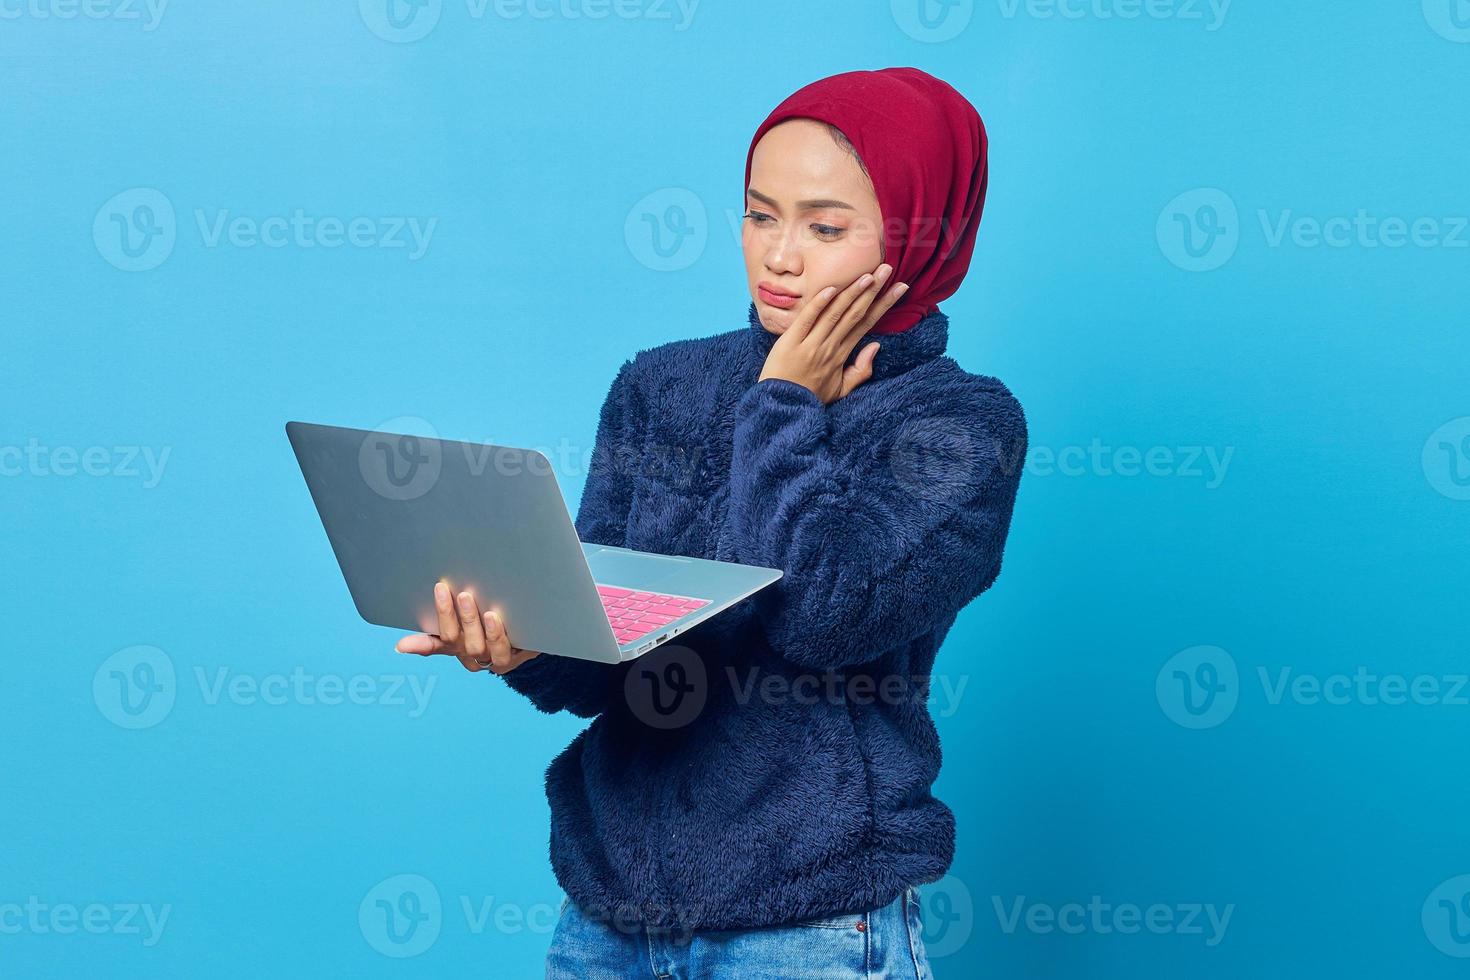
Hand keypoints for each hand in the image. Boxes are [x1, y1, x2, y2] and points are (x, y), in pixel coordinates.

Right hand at [394, 582, 542, 674]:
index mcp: (457, 645)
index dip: (419, 643)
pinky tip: (496, 618)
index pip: (435, 642)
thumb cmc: (495, 621)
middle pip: (458, 642)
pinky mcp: (516, 657)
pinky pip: (504, 651)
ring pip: (480, 649)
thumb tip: (411, 623)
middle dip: (456, 617)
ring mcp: (494, 659)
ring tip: (482, 608)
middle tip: (459, 594)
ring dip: (478, 627)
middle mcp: (473, 656)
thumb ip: (448, 617)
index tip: (402, 644)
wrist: (535, 630)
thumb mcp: (471, 617)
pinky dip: (498, 635)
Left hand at [757, 263, 908, 404]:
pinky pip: (807, 320)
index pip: (867, 323)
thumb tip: (876, 345)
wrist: (781, 407)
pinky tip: (832, 289)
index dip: (884, 304)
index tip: (899, 287)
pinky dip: (819, 304)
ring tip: (868, 275)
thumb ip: (861, 370)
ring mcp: (810, 344)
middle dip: (873, 291)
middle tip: (888, 270)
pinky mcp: (790, 342)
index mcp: (842, 355)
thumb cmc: (809, 397)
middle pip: (855, 314)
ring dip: (852, 293)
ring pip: (835, 314)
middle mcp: (829, 347)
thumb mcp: (840, 390)